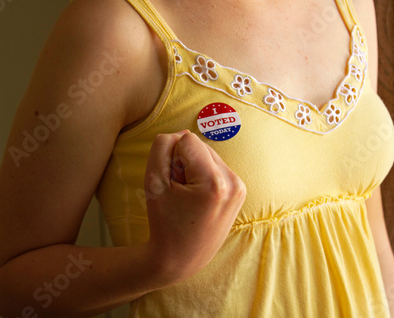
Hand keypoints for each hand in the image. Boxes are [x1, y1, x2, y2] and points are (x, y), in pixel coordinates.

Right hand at [143, 130, 245, 282]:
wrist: (182, 258)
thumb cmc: (164, 222)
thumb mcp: (153, 182)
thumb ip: (162, 147)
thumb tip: (182, 134)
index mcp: (214, 182)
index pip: (188, 140)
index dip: (172, 157)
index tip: (172, 184)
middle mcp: (233, 182)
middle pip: (200, 146)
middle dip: (185, 163)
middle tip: (179, 193)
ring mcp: (240, 187)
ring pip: (209, 155)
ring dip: (194, 169)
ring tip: (189, 197)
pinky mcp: (240, 191)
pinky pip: (217, 167)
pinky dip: (204, 177)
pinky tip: (198, 199)